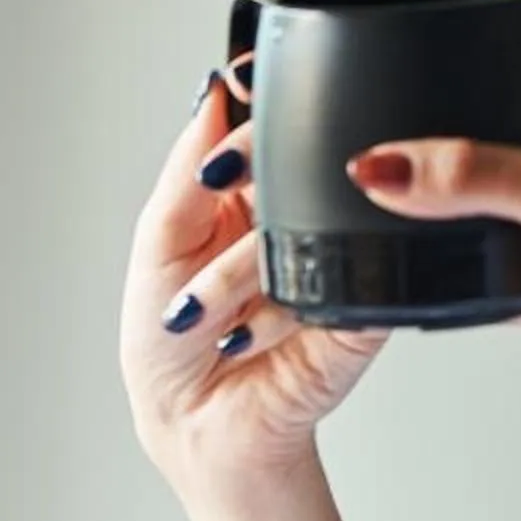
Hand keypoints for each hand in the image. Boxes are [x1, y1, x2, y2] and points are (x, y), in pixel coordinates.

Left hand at [122, 65, 389, 499]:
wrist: (200, 428)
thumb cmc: (169, 347)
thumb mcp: (157, 246)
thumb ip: (185, 171)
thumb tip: (212, 97)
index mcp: (250, 195)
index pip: (269, 128)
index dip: (257, 110)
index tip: (240, 92)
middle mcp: (296, 220)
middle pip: (300, 162)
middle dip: (248, 180)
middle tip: (212, 209)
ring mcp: (335, 259)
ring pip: (311, 224)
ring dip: (239, 274)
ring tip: (203, 314)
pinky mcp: (363, 307)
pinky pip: (335, 285)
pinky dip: (278, 313)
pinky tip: (247, 335)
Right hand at [347, 65, 520, 391]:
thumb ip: (465, 176)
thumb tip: (380, 167)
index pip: (512, 78)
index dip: (457, 83)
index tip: (400, 91)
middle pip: (495, 156)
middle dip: (443, 169)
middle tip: (382, 170)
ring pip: (498, 224)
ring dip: (457, 235)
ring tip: (395, 232)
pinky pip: (506, 286)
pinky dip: (471, 294)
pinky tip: (435, 298)